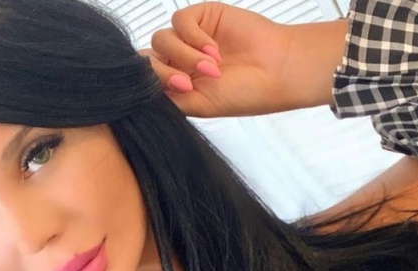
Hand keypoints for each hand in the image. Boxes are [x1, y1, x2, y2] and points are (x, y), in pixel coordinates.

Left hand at [145, 2, 346, 117]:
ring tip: (212, 68)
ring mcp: (189, 39)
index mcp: (175, 83)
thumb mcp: (198, 104)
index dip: (153, 81)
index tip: (181, 88)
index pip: (144, 77)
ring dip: (185, 55)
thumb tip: (140, 85)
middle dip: (164, 70)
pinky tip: (213, 50)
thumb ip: (166, 95)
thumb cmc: (243, 93)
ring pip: (162, 39)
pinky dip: (194, 37)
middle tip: (189, 82)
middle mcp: (179, 60)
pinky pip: (180, 21)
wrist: (277, 73)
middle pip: (147, 56)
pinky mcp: (202, 18)